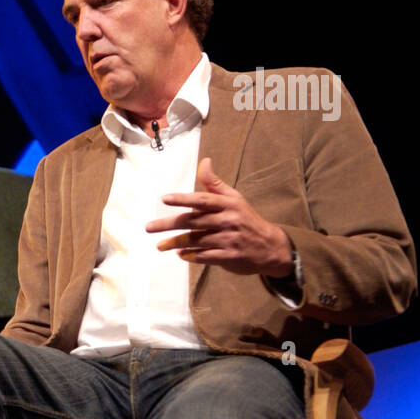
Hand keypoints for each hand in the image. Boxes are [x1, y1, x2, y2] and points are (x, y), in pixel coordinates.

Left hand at [146, 157, 293, 276]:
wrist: (270, 247)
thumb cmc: (245, 219)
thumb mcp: (234, 198)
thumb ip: (214, 183)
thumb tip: (204, 161)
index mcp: (228, 204)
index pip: (202, 199)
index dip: (183, 199)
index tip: (164, 199)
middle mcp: (228, 220)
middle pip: (194, 221)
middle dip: (169, 224)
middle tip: (149, 228)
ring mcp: (229, 240)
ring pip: (197, 240)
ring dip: (176, 243)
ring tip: (159, 245)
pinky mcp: (230, 257)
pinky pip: (205, 256)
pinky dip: (191, 256)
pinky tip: (179, 254)